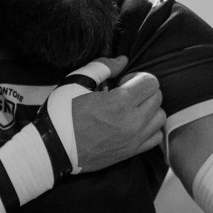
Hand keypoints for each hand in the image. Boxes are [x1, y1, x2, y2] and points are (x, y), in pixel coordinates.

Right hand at [70, 56, 165, 171]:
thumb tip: (123, 60)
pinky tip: (134, 124)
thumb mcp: (76, 82)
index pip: (151, 82)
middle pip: (157, 97)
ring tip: (129, 109)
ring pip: (160, 117)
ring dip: (149, 109)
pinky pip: (155, 137)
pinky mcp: (131, 152)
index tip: (121, 83)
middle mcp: (133, 122)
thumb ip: (102, 67)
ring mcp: (134, 140)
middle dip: (143, 91)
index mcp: (120, 103)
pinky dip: (150, 128)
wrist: (53, 149)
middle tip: (123, 95)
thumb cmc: (62, 114)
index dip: (137, 77)